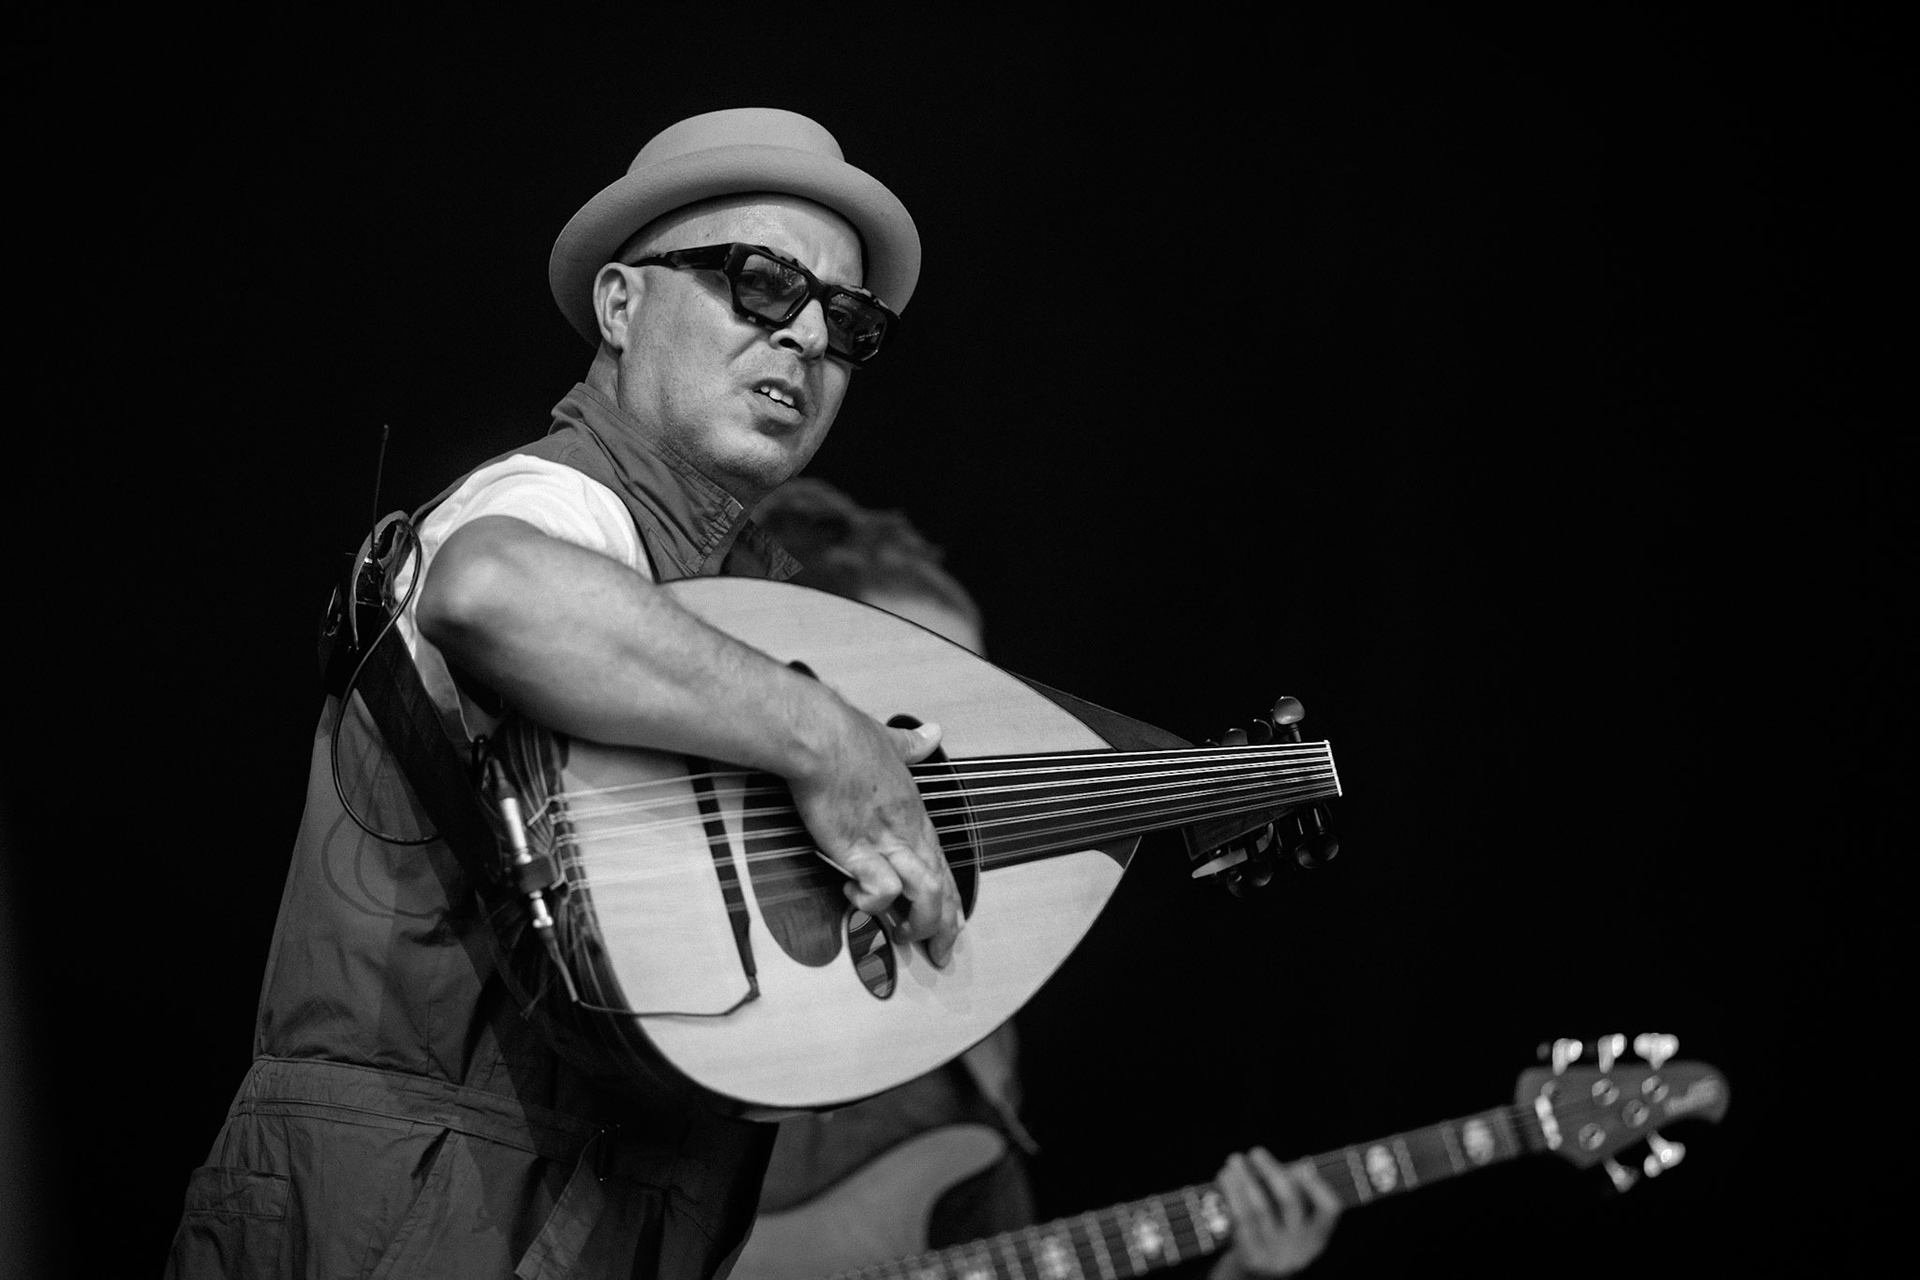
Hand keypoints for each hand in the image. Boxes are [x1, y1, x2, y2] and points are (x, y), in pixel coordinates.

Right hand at [786, 713, 962, 965]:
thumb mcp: (890, 741)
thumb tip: (932, 733)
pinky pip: (882, 889)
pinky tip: (855, 896)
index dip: (952, 898)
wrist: (821, 736)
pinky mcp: (857, 849)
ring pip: (926, 893)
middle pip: (941, 886)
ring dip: (918, 922)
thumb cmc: (848, 738)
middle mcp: (906, 831)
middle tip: (938, 953)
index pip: (943, 863)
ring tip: (901, 936)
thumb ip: (912, 744)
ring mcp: (885, 841)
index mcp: (914, 813)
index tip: (954, 924)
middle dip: (944, 926)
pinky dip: (872, 903)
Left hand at [1210, 1148, 1340, 1278]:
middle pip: (1289, 1201)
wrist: (1261, 1275)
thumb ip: (1294, 1194)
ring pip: (1260, 1208)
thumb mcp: (1297, 1223)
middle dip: (1271, 1172)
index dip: (1317, 1185)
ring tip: (1234, 1161)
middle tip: (1255, 1151)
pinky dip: (1233, 1196)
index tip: (1301, 1164)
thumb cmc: (1279, 1234)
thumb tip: (1279, 1164)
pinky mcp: (1252, 1253)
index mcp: (1319, 1232)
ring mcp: (1276, 1250)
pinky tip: (1226, 1179)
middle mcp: (1301, 1242)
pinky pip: (1241, 1219)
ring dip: (1245, 1180)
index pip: (1330, 1207)